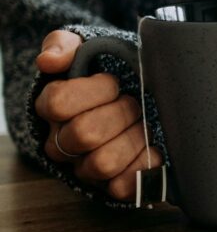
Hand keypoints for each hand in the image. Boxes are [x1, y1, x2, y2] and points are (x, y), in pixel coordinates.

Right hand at [34, 30, 162, 201]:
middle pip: (84, 134)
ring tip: (143, 124)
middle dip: (121, 113)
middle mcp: (62, 142)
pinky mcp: (111, 184)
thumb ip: (64, 45)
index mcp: (52, 108)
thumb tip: (49, 60)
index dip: (94, 90)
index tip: (114, 82)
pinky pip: (123, 186)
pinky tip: (153, 148)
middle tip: (135, 102)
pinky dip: (144, 166)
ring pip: (103, 163)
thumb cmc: (106, 75)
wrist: (132, 98)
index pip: (58, 103)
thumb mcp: (84, 50)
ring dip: (133, 139)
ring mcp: (85, 166)